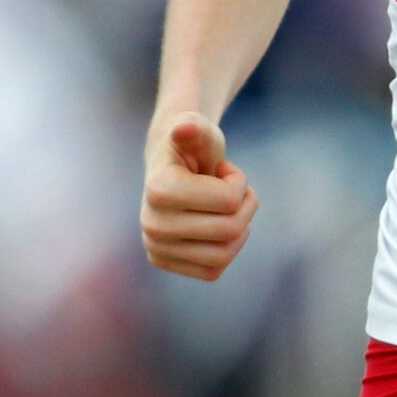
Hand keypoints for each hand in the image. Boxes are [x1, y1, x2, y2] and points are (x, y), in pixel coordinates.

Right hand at [142, 114, 257, 281]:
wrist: (171, 168)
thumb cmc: (192, 146)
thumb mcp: (197, 129)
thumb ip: (193, 126)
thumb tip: (184, 128)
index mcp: (158, 190)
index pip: (229, 201)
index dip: (238, 182)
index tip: (222, 170)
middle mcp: (151, 224)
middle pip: (231, 230)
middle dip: (244, 206)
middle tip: (231, 191)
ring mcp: (155, 247)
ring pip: (224, 254)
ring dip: (239, 229)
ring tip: (226, 209)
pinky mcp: (164, 262)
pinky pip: (213, 270)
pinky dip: (225, 249)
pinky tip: (215, 228)